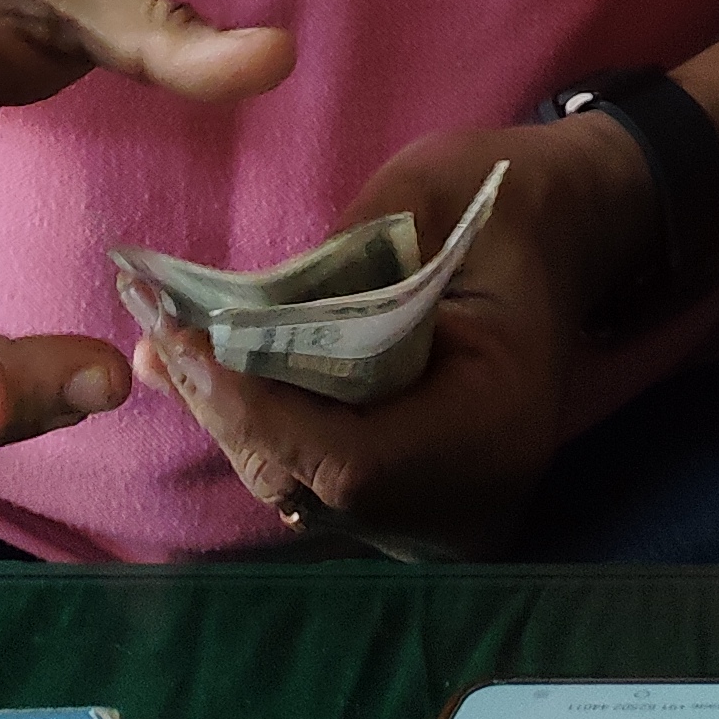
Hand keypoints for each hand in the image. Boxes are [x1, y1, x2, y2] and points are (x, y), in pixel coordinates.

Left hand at [133, 114, 652, 557]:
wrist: (566, 229)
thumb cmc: (502, 200)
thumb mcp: (423, 202)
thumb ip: (332, 274)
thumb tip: (222, 322)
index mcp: (494, 428)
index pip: (347, 464)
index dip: (256, 411)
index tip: (181, 342)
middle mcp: (470, 503)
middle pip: (312, 485)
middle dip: (225, 408)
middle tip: (152, 336)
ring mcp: (444, 518)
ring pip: (305, 489)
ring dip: (233, 417)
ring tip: (161, 347)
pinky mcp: (416, 504)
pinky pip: (323, 478)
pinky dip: (268, 425)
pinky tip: (210, 372)